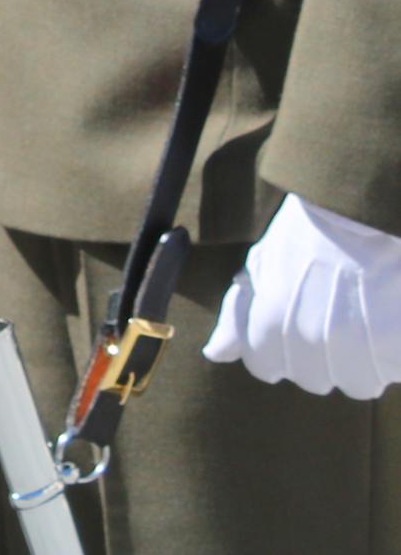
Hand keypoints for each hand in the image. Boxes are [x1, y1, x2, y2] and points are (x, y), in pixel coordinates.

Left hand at [206, 195, 400, 397]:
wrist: (361, 213)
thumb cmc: (307, 236)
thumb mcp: (260, 266)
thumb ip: (236, 316)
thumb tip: (215, 353)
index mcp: (271, 322)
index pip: (265, 368)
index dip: (275, 347)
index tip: (290, 322)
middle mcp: (312, 340)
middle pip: (313, 380)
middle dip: (318, 356)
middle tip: (330, 317)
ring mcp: (358, 346)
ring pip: (357, 383)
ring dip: (360, 361)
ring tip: (362, 318)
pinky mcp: (396, 345)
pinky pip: (393, 371)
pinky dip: (393, 355)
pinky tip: (388, 321)